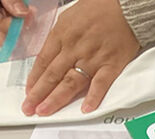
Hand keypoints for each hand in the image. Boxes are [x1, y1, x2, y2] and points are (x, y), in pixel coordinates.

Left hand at [22, 0, 141, 116]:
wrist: (125, 8)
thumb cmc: (98, 9)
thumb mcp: (68, 18)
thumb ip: (58, 37)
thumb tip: (49, 54)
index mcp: (61, 35)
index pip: (43, 61)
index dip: (34, 79)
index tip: (28, 93)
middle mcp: (74, 48)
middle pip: (53, 75)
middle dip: (39, 94)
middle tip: (30, 108)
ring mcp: (93, 58)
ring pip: (71, 82)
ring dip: (57, 98)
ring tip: (46, 111)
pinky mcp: (112, 65)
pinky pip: (101, 84)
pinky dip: (93, 97)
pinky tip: (85, 109)